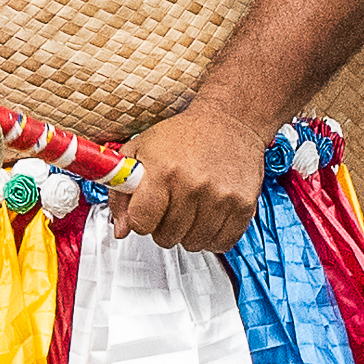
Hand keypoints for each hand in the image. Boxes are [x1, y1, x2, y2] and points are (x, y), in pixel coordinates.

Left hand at [110, 94, 276, 255]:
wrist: (229, 120)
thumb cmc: (184, 135)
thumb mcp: (140, 150)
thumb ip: (121, 191)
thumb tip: (120, 229)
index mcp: (163, 171)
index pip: (141, 223)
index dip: (139, 221)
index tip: (146, 212)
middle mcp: (193, 185)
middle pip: (167, 237)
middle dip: (163, 226)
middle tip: (170, 205)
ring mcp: (220, 197)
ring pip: (194, 243)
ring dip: (188, 232)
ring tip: (191, 208)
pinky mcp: (243, 205)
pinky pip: (222, 243)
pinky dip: (213, 237)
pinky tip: (209, 216)